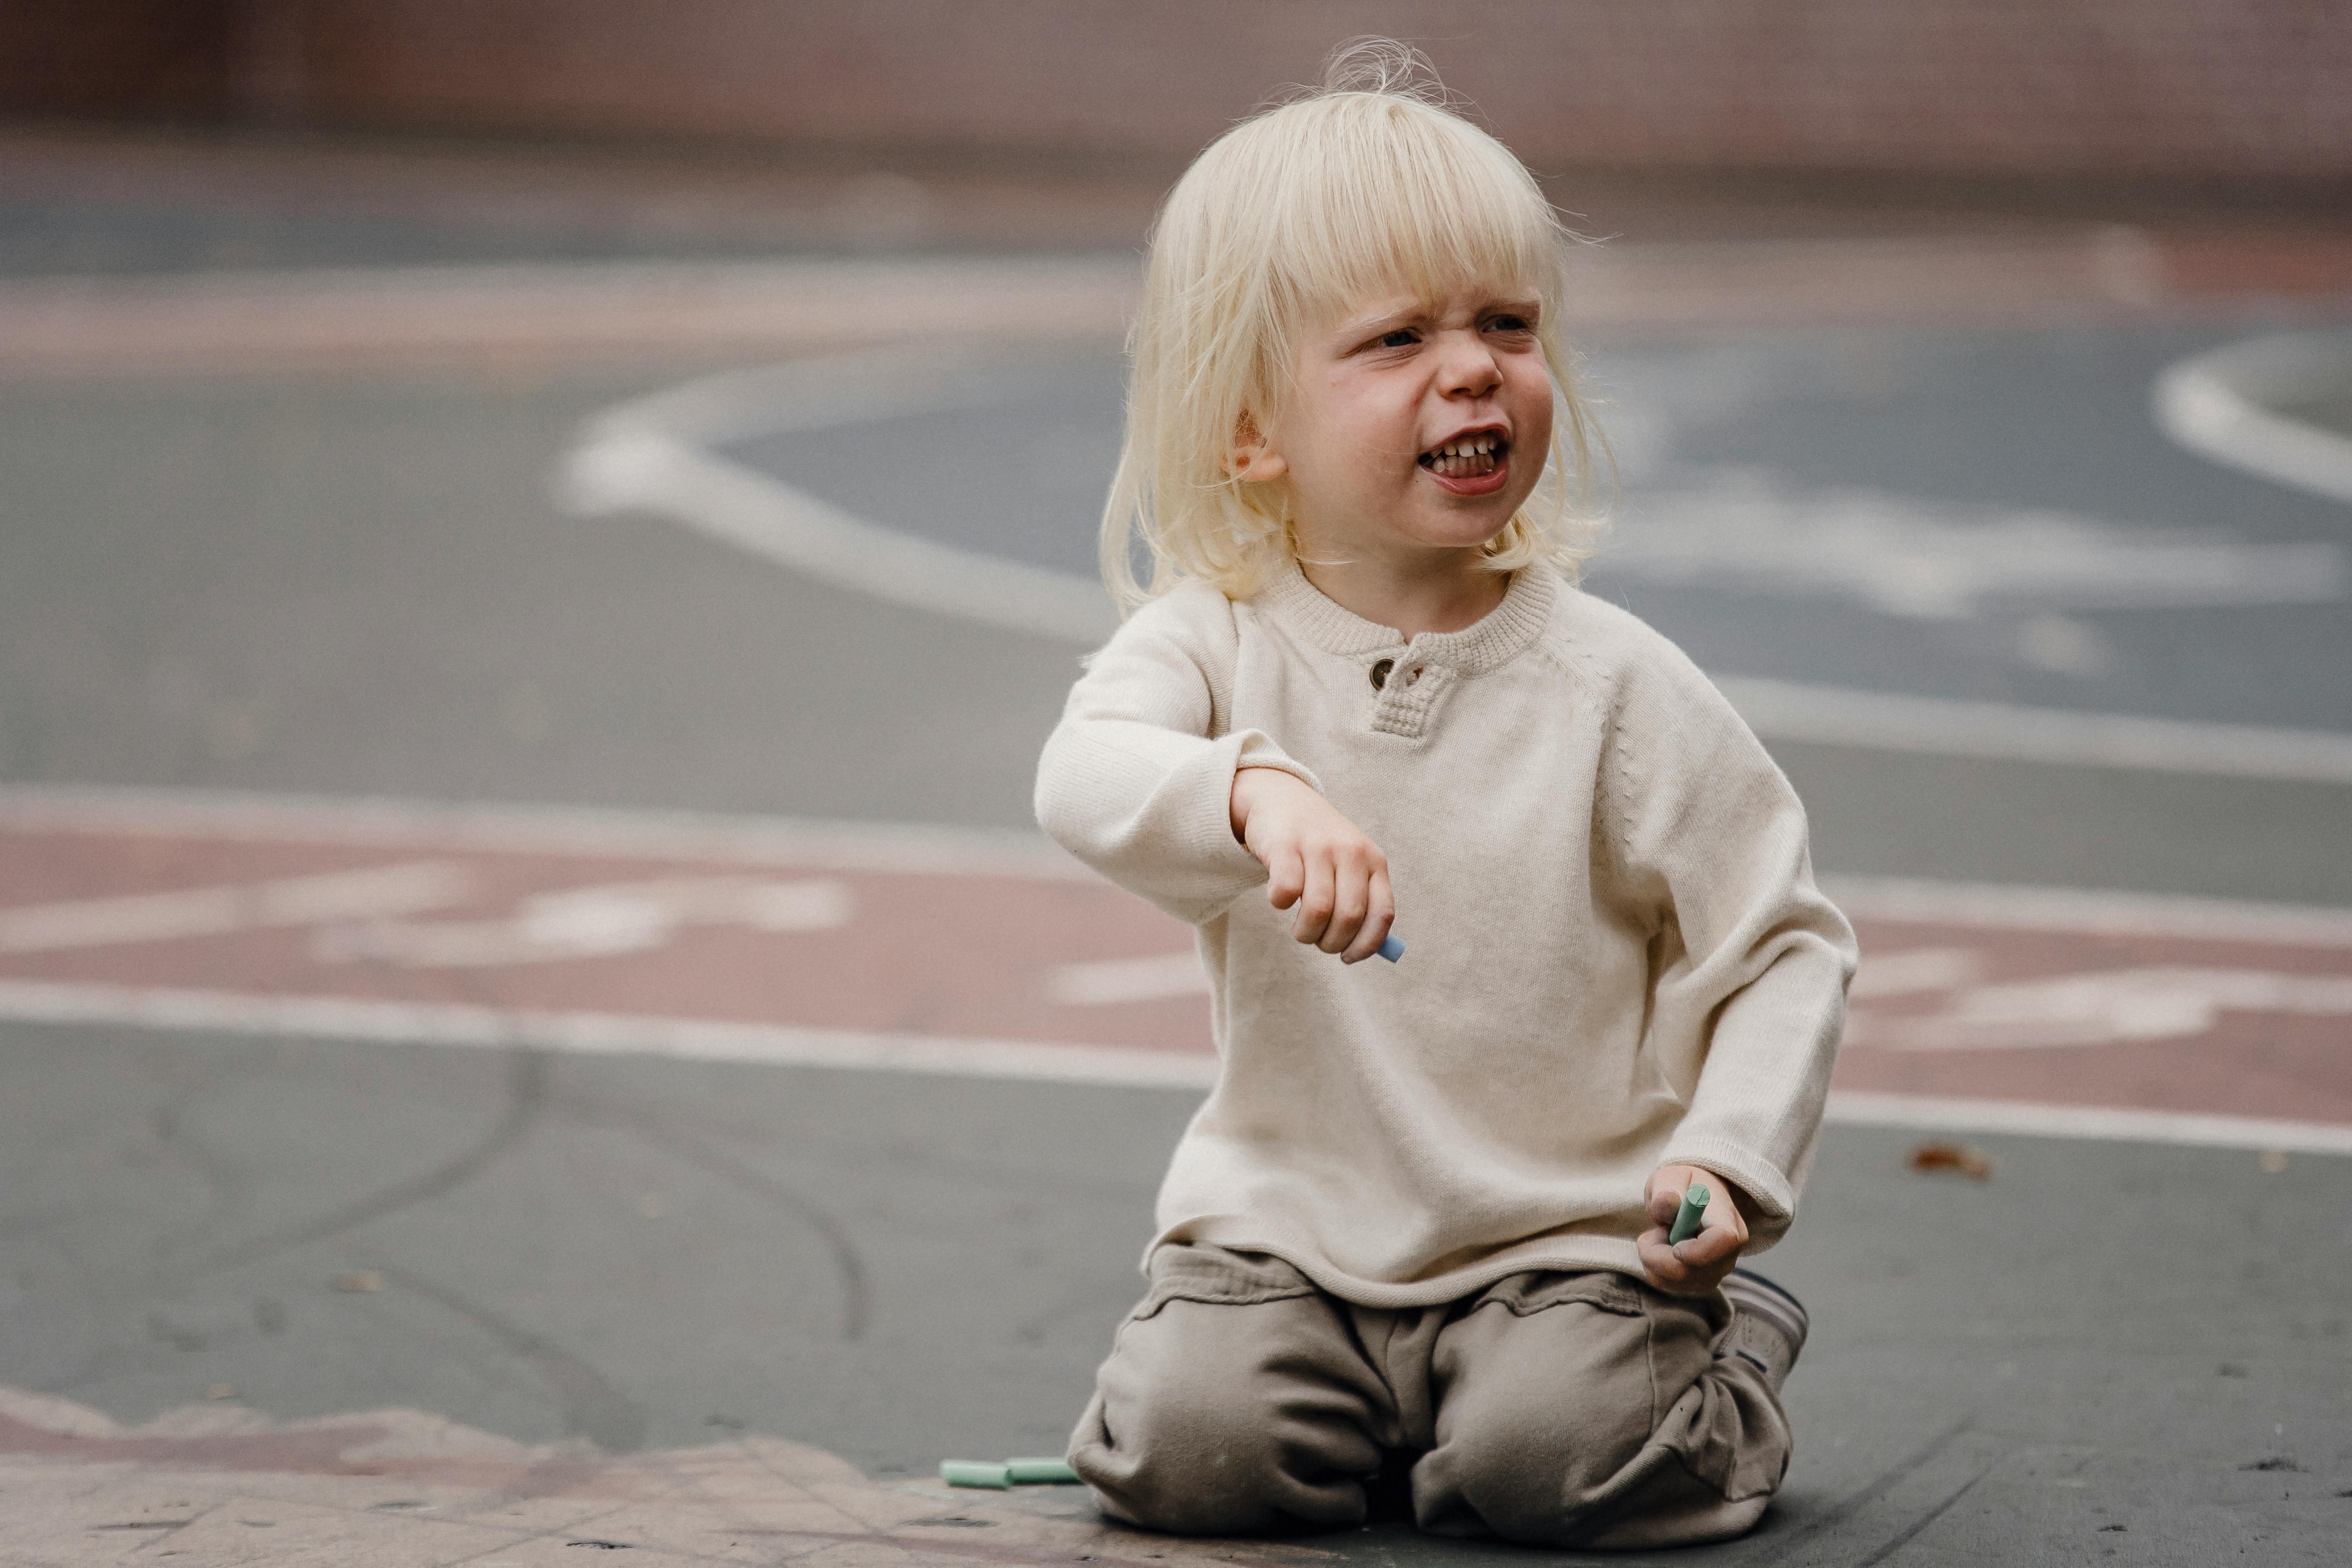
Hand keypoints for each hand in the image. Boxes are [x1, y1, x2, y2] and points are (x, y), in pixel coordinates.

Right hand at [1228, 767, 1394, 962]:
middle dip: (1331, 943)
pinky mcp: (1284, 844)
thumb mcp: (1350, 865)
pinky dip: (1279, 904)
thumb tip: (1359, 952)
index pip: (1382, 914)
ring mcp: (1318, 845)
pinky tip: (1278, 898)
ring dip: (1305, 933)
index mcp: (1373, 861)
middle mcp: (1351, 851)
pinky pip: (1286, 891)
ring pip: (1318, 911)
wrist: (1280, 798)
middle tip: (1317, 940)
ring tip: (1300, 929)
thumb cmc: (1319, 846)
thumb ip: (1360, 902)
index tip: (1348, 958)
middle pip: (1349, 917)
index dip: (1366, 945)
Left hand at [1637, 1163, 1751, 1294]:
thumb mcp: (1670, 1177)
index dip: (1697, 1249)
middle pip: (1696, 1271)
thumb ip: (1666, 1189)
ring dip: (1654, 1259)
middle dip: (1659, 1255)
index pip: (1724, 1241)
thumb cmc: (1681, 1186)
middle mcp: (1729, 1251)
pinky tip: (1662, 1249)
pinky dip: (1655, 1268)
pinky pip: (1669, 1284)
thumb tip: (1667, 1202)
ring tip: (1661, 1234)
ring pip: (1677, 1281)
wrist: (1692, 1201)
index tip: (1674, 1245)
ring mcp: (1716, 1270)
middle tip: (1652, 1232)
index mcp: (1728, 1219)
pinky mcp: (1700, 1282)